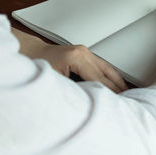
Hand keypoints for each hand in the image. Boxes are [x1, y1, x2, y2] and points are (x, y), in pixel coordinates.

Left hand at [12, 28, 127, 92]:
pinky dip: (110, 75)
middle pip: (105, 74)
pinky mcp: (84, 53)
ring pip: (107, 68)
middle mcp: (83, 52)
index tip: (114, 103)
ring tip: (127, 93)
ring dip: (117, 82)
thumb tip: (88, 101)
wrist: (28, 53)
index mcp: (76, 57)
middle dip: (116, 88)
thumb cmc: (35, 66)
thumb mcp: (54, 81)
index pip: (98, 79)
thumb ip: (72, 90)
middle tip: (126, 101)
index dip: (107, 93)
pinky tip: (117, 83)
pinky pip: (102, 66)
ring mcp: (85, 51)